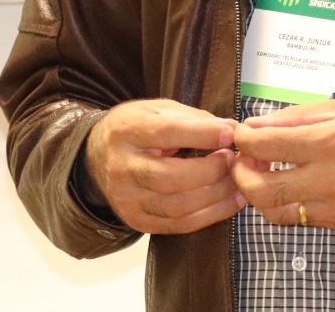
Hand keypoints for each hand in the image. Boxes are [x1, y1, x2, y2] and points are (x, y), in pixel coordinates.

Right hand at [84, 99, 243, 233]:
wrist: (97, 156)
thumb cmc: (137, 128)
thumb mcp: (159, 110)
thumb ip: (195, 118)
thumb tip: (232, 129)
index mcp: (127, 131)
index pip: (165, 132)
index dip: (202, 134)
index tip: (231, 135)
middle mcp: (123, 167)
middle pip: (170, 176)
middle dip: (211, 170)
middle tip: (233, 160)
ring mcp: (127, 199)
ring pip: (177, 206)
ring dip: (216, 196)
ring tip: (238, 182)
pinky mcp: (137, 221)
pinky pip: (178, 225)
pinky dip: (210, 215)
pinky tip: (229, 202)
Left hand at [231, 96, 334, 229]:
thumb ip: (295, 117)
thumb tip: (257, 123)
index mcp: (329, 142)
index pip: (266, 145)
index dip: (243, 139)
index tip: (240, 134)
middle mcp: (330, 179)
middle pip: (263, 190)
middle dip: (241, 175)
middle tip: (242, 161)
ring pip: (278, 213)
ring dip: (261, 196)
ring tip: (264, 175)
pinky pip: (304, 220)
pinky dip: (290, 204)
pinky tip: (293, 186)